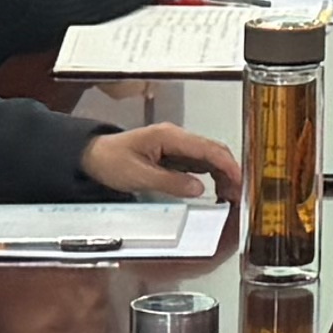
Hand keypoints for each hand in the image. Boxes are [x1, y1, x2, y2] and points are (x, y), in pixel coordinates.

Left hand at [78, 116, 241, 206]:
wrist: (92, 157)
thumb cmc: (110, 161)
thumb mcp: (138, 176)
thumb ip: (170, 182)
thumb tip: (199, 187)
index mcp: (169, 136)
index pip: (207, 148)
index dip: (227, 164)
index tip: (239, 180)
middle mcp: (176, 138)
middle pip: (213, 151)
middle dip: (230, 171)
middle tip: (239, 193)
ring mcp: (176, 146)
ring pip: (209, 158)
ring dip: (222, 175)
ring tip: (230, 196)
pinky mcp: (174, 156)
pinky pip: (198, 164)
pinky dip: (211, 176)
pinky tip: (216, 190)